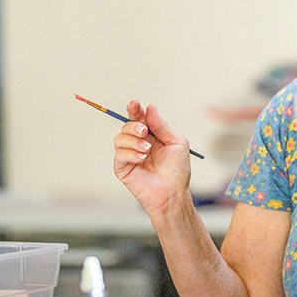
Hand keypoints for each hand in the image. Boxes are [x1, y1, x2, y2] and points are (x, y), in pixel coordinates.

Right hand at [112, 100, 191, 214]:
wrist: (173, 193)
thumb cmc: (177, 171)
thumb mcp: (175, 142)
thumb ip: (161, 125)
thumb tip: (149, 107)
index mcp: (151, 136)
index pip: (139, 118)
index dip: (135, 110)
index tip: (134, 104)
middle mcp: (138, 143)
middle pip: (126, 125)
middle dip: (134, 125)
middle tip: (145, 131)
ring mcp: (129, 156)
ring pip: (120, 138)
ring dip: (134, 141)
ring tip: (147, 150)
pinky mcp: (122, 168)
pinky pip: (119, 154)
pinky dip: (130, 154)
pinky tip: (142, 158)